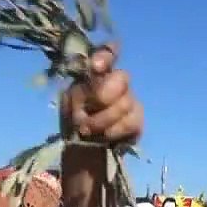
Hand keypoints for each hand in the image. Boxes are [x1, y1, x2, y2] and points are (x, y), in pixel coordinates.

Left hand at [58, 45, 142, 206]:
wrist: (83, 153)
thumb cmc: (73, 124)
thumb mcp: (70, 102)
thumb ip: (83, 85)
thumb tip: (97, 71)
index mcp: (97, 74)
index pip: (109, 53)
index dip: (108, 55)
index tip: (97, 66)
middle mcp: (116, 82)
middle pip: (121, 78)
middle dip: (102, 97)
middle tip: (84, 115)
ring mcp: (130, 100)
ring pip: (126, 102)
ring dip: (103, 120)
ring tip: (89, 131)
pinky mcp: (137, 120)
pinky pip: (132, 120)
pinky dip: (115, 130)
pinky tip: (106, 137)